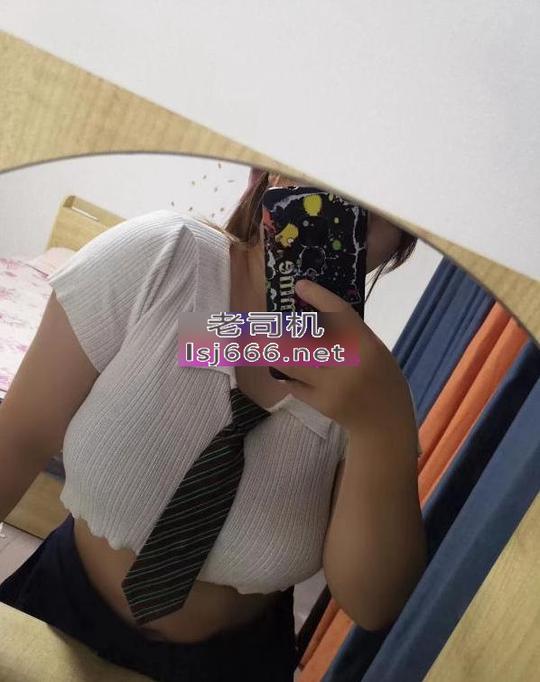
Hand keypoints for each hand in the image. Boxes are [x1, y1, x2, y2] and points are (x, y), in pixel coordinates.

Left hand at [273, 279, 416, 438]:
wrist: (384, 422)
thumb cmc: (381, 379)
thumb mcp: (374, 350)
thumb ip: (349, 334)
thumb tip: (314, 313)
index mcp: (367, 347)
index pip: (339, 314)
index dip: (318, 297)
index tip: (300, 285)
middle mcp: (348, 366)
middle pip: (304, 341)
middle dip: (280, 331)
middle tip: (267, 320)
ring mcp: (332, 387)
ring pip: (292, 364)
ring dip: (276, 352)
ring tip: (264, 342)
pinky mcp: (321, 404)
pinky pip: (294, 384)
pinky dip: (287, 374)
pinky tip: (284, 369)